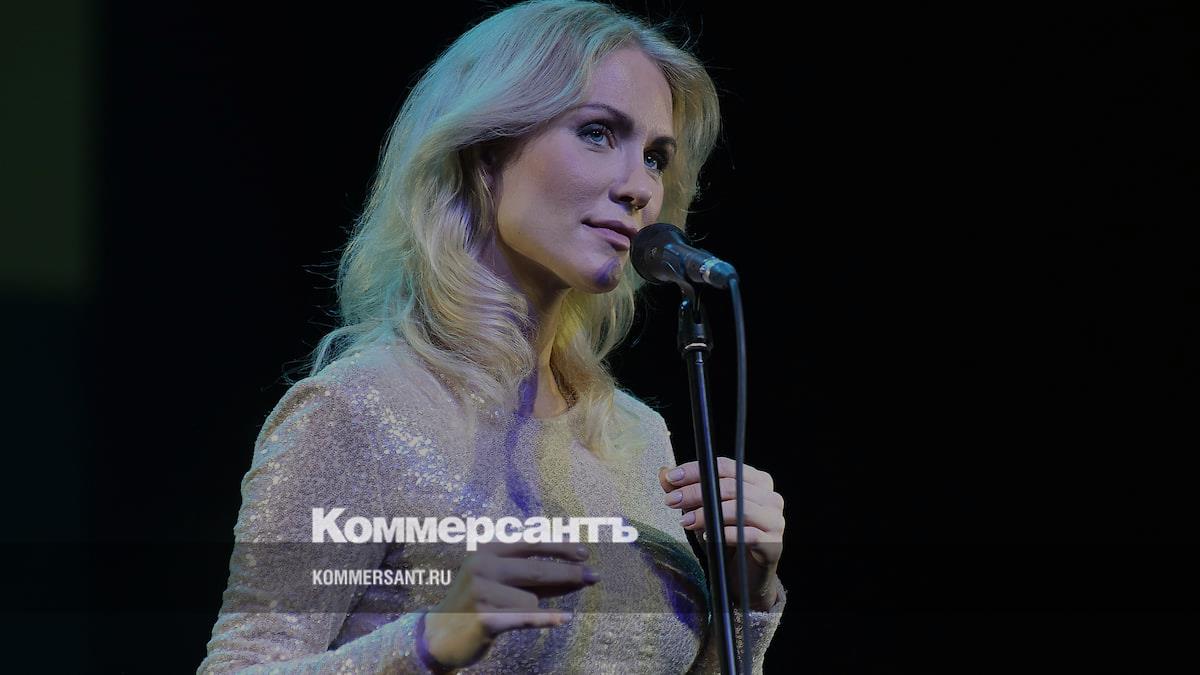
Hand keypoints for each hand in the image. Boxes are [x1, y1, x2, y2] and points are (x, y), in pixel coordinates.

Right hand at [422, 541, 596, 668]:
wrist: (438, 635)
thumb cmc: (476, 604)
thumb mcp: (498, 581)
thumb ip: (531, 575)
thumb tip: (574, 570)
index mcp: (487, 552)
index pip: (531, 545)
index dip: (560, 549)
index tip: (585, 553)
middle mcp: (482, 567)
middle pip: (538, 569)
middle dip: (569, 573)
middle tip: (595, 577)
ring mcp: (482, 592)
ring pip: (532, 599)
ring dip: (531, 610)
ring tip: (507, 614)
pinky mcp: (485, 618)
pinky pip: (524, 618)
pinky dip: (545, 619)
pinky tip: (564, 619)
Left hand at [659, 457, 783, 609]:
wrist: (746, 577)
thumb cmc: (727, 539)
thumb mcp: (703, 512)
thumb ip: (685, 491)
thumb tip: (663, 472)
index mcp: (757, 481)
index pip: (725, 466)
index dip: (696, 470)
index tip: (672, 478)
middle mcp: (771, 497)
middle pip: (730, 486)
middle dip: (695, 492)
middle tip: (671, 501)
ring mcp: (775, 521)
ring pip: (740, 509)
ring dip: (707, 513)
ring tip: (685, 521)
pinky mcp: (773, 544)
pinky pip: (748, 535)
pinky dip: (725, 535)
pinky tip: (707, 538)